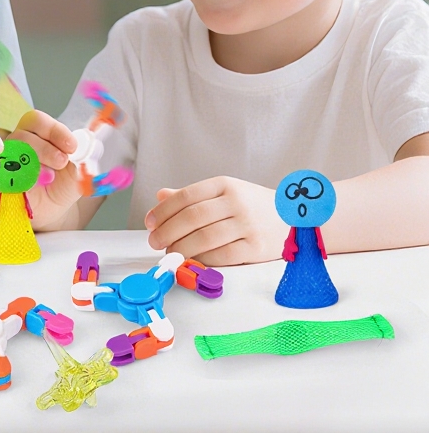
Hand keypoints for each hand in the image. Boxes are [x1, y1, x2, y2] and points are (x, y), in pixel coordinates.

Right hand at [8, 110, 82, 227]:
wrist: (53, 210)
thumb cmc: (62, 184)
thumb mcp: (77, 169)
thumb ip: (82, 157)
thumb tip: (88, 149)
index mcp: (39, 132)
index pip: (38, 120)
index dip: (55, 130)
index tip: (72, 145)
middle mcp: (21, 141)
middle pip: (25, 132)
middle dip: (46, 146)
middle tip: (62, 160)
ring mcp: (8, 158)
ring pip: (15, 149)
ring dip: (37, 160)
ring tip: (51, 174)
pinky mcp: (1, 177)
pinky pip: (6, 171)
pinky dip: (24, 176)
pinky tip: (37, 183)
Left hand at [144, 176, 287, 265]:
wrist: (295, 219)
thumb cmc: (252, 206)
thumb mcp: (225, 192)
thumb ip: (193, 196)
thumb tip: (160, 197)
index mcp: (225, 184)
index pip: (186, 196)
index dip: (163, 211)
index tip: (149, 222)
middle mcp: (236, 202)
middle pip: (192, 217)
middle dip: (167, 231)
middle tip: (154, 242)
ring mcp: (247, 224)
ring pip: (204, 238)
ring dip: (181, 248)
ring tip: (170, 253)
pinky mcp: (256, 248)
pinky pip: (222, 256)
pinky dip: (202, 260)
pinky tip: (192, 261)